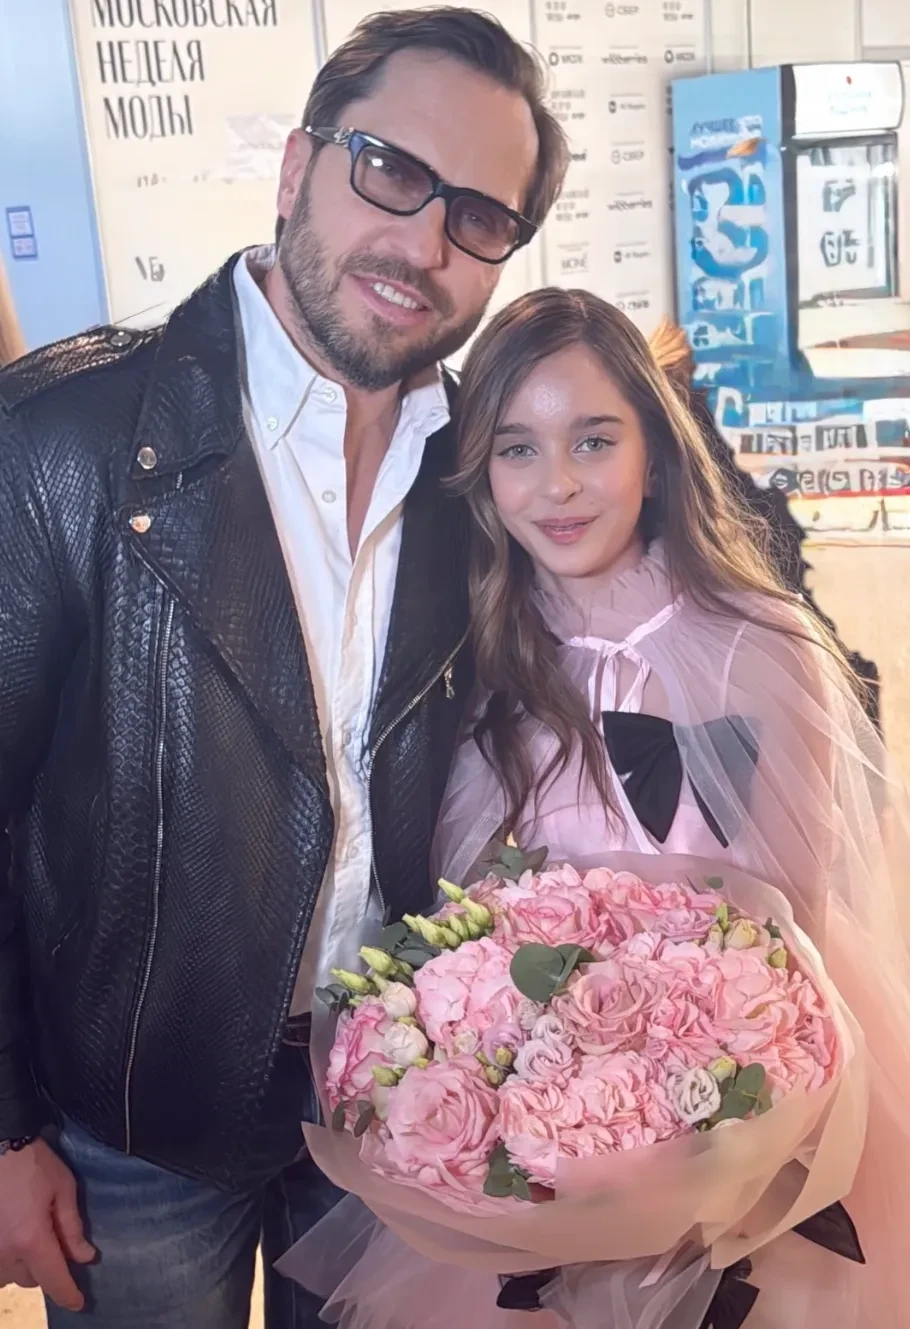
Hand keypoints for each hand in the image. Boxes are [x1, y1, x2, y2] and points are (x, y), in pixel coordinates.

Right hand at [0, 1138, 95, 1310]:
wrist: (1, 1147)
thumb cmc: (35, 1164)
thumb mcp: (64, 1190)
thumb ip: (73, 1228)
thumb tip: (85, 1258)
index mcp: (31, 1239)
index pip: (53, 1279)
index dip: (68, 1295)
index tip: (79, 1304)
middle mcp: (5, 1253)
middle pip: (33, 1279)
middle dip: (49, 1267)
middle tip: (59, 1243)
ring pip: (13, 1274)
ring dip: (27, 1263)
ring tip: (36, 1232)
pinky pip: (0, 1265)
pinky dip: (10, 1257)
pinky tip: (19, 1234)